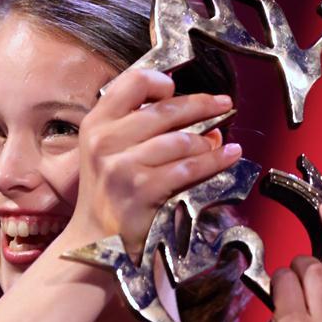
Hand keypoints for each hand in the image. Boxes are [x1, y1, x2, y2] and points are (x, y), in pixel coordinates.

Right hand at [68, 68, 240, 255]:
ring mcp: (122, 166)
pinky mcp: (142, 190)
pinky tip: (227, 156)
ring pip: (181, 140)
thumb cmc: (109, 193)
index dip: (160, 82)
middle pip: (165, 109)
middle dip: (202, 105)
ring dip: (207, 141)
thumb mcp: (110, 152)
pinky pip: (188, 168)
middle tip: (223, 104)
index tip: (176, 90)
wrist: (94, 240)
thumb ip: (143, 128)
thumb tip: (200, 118)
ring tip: (219, 142)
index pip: (133, 82)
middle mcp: (105, 141)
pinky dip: (214, 161)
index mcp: (96, 124)